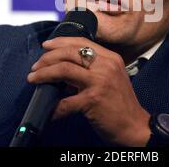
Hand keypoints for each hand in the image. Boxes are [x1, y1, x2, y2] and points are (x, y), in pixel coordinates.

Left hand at [27, 37, 150, 145]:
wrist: (134, 126)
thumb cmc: (121, 104)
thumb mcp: (112, 77)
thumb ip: (94, 69)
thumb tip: (64, 67)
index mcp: (110, 58)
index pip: (82, 42)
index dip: (61, 42)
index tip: (46, 46)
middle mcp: (106, 66)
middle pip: (70, 53)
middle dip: (48, 58)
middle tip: (36, 66)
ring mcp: (100, 82)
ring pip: (64, 69)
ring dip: (44, 74)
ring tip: (34, 78)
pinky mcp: (93, 100)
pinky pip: (66, 101)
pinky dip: (54, 107)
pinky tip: (49, 111)